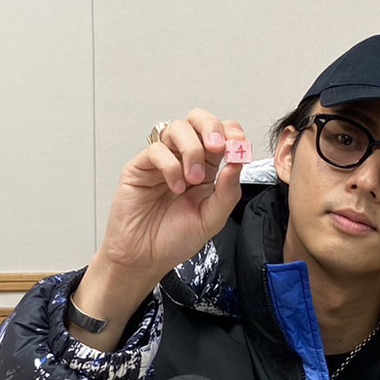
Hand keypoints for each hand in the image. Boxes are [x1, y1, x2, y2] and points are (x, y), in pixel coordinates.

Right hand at [67, 110, 246, 350]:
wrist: (144, 259)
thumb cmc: (174, 240)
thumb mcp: (212, 220)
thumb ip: (227, 192)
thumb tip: (238, 162)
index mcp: (206, 170)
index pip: (221, 135)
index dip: (231, 133)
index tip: (238, 146)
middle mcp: (184, 160)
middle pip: (198, 120)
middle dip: (211, 127)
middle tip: (217, 147)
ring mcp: (162, 161)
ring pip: (177, 128)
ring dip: (191, 149)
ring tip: (192, 180)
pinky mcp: (140, 167)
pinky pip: (156, 150)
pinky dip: (170, 165)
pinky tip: (175, 187)